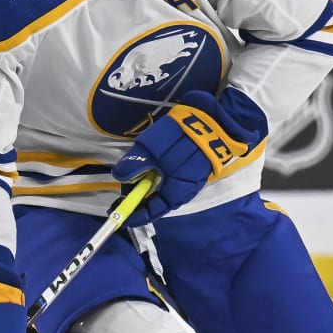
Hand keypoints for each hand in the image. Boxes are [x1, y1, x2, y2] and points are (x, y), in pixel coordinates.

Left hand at [110, 89, 265, 225]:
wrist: (215, 119)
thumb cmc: (182, 137)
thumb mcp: (151, 149)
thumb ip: (134, 165)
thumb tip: (119, 177)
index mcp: (175, 193)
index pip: (151, 211)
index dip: (134, 213)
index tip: (117, 212)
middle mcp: (184, 191)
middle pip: (158, 201)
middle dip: (140, 198)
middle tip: (123, 189)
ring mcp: (191, 179)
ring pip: (165, 189)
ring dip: (149, 185)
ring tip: (135, 176)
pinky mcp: (194, 168)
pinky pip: (172, 178)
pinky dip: (159, 176)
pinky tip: (152, 166)